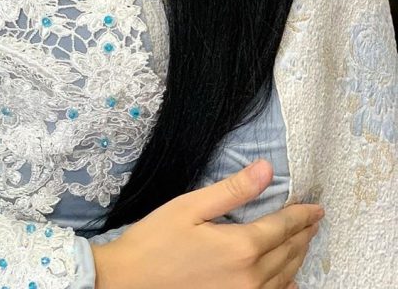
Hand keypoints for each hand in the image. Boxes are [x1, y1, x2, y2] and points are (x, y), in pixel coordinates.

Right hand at [91, 159, 323, 288]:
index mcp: (241, 248)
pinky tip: (289, 280)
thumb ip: (232, 190)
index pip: (282, 228)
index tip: (316, 208)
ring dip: (297, 258)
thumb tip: (266, 169)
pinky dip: (285, 286)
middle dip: (303, 235)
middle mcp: (250, 278)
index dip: (301, 216)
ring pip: (284, 278)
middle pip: (288, 253)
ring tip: (304, 242)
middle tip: (314, 222)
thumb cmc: (155, 240)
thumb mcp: (190, 207)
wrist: (129, 283)